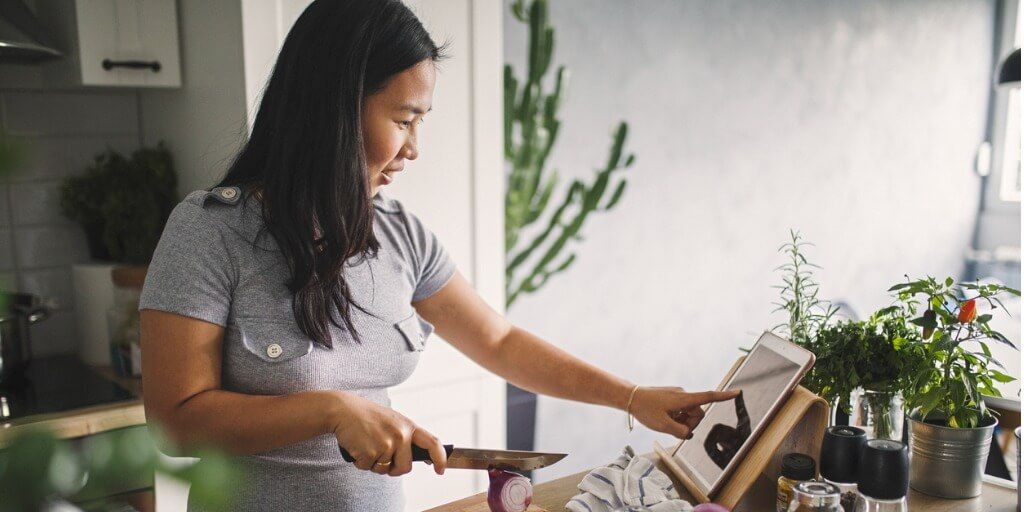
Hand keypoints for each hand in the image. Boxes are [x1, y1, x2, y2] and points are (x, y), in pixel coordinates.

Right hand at [326, 391, 447, 476]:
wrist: (343, 410)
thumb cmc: (367, 416)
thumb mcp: (393, 421)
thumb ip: (405, 436)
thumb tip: (421, 457)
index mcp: (408, 426)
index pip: (432, 443)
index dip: (440, 458)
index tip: (440, 470)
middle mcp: (401, 434)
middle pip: (405, 467)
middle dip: (394, 469)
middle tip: (381, 457)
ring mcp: (387, 443)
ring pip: (384, 469)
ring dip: (373, 463)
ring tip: (366, 444)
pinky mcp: (371, 451)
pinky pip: (368, 468)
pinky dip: (361, 462)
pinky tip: (358, 446)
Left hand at [628, 386, 740, 438]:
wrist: (629, 397)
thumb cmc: (645, 409)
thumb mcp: (663, 425)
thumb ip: (680, 432)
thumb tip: (688, 433)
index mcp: (683, 399)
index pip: (708, 397)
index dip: (723, 396)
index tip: (737, 392)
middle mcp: (683, 395)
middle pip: (697, 413)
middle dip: (690, 423)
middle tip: (674, 427)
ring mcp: (677, 396)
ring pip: (688, 413)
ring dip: (681, 421)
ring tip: (666, 422)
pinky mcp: (671, 398)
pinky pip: (680, 410)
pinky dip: (676, 417)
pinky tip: (664, 418)